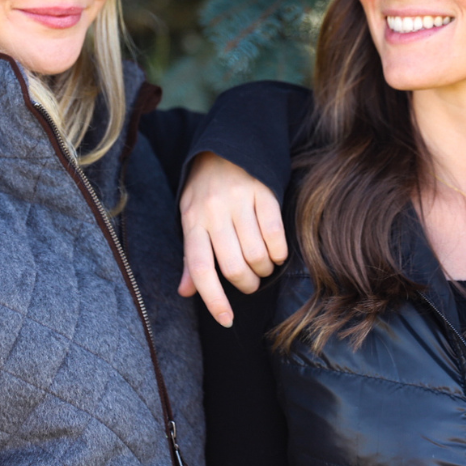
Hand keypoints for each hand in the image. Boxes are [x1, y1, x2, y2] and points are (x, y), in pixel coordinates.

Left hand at [178, 151, 288, 326]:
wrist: (224, 145)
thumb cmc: (205, 190)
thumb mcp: (190, 218)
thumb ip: (190, 256)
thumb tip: (186, 292)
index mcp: (192, 221)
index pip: (200, 269)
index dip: (214, 299)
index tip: (227, 320)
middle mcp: (213, 212)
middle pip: (232, 266)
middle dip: (246, 284)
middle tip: (250, 283)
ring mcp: (239, 201)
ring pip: (256, 253)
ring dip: (264, 269)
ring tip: (263, 266)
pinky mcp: (263, 191)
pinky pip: (274, 232)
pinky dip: (279, 251)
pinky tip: (277, 253)